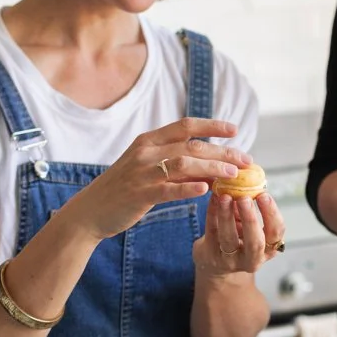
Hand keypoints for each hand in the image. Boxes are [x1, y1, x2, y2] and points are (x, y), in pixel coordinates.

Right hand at [63, 117, 249, 241]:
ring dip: (212, 168)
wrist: (91, 211)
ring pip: (184, 165)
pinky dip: (188, 188)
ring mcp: (142, 172)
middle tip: (246, 160)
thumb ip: (177, 164)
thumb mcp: (148, 168)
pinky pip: (168, 189)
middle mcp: (145, 152)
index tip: (235, 130)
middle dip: (222, 152)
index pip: (185, 126)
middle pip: (191, 146)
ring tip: (233, 174)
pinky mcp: (139, 194)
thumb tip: (213, 166)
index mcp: (148, 140)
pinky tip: (206, 190)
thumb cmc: (125, 189)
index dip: (212, 126)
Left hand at [193, 193, 285, 275]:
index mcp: (269, 249)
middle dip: (250, 218)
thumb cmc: (239, 237)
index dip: (271, 214)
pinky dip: (212, 213)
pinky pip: (212, 232)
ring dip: (227, 215)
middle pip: (255, 242)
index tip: (264, 195)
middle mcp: (253, 259)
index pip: (276, 232)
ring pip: (229, 238)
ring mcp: (231, 261)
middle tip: (245, 198)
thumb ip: (252, 208)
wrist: (215, 261)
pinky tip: (213, 198)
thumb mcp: (250, 226)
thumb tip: (249, 180)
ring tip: (225, 196)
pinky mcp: (211, 256)